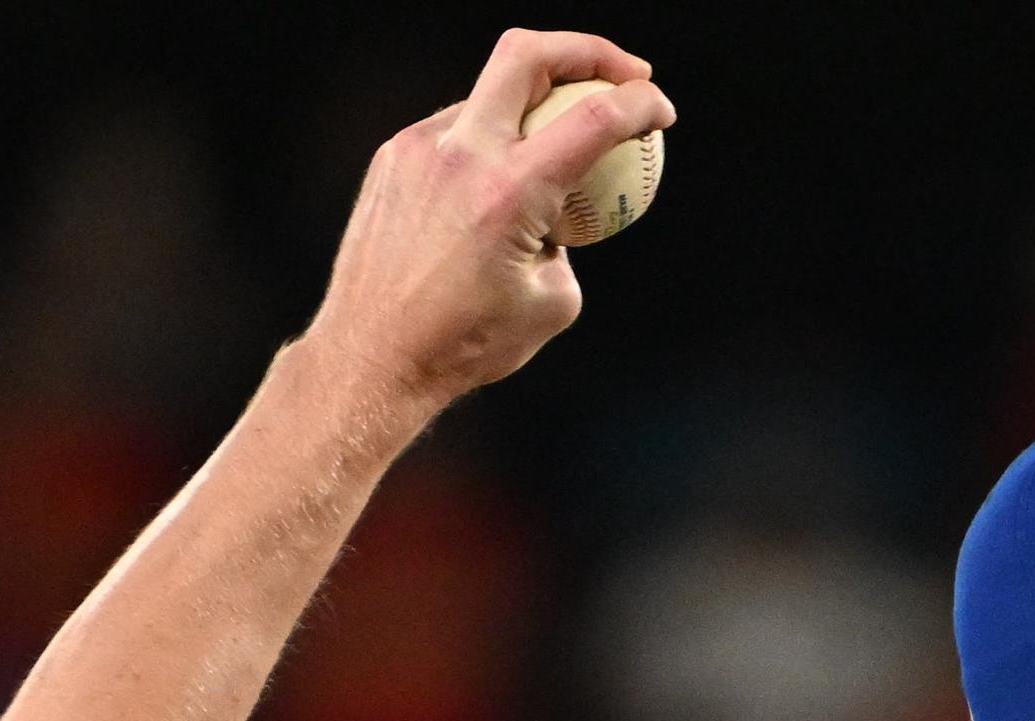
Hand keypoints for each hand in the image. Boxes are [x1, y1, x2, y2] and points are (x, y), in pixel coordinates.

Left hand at [300, 28, 677, 412]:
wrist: (373, 356)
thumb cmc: (465, 344)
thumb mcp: (551, 302)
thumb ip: (569, 243)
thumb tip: (566, 217)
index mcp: (510, 192)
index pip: (594, 118)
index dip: (641, 103)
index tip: (661, 110)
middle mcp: (461, 155)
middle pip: (527, 53)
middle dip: (586, 49)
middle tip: (621, 73)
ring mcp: (419, 149)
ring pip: (488, 96)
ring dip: (531, 110)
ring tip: (550, 156)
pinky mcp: (392, 159)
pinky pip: (453, 133)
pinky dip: (486, 147)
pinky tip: (492, 188)